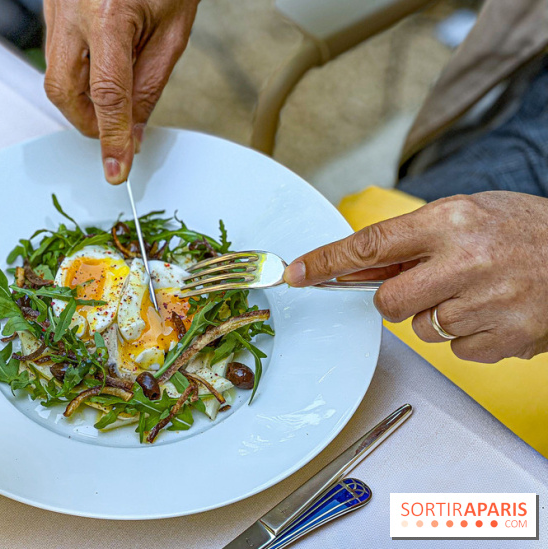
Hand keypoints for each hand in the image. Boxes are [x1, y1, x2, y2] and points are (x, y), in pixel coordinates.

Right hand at [43, 0, 198, 183]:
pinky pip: (57, 56)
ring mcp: (56, 7)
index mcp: (108, 13)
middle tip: (116, 132)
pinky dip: (79, 76)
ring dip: (83, 99)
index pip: (107, 94)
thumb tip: (135, 131)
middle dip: (88, 121)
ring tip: (115, 96)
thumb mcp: (173, 30)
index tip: (117, 167)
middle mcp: (72, 9)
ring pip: (56, 76)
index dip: (113, 138)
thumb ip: (150, 84)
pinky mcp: (52, 7)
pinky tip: (102, 70)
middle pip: (63, 90)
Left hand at [283, 192, 547, 362]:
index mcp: (451, 221)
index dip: (325, 262)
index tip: (294, 273)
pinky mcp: (506, 338)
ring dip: (437, 317)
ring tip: (477, 293)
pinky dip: (468, 337)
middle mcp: (465, 261)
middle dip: (395, 301)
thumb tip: (358, 267)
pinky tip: (495, 312)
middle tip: (425, 287)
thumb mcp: (470, 214)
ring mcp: (487, 303)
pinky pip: (456, 351)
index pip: (369, 245)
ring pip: (422, 329)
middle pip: (387, 303)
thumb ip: (415, 239)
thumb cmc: (528, 231)